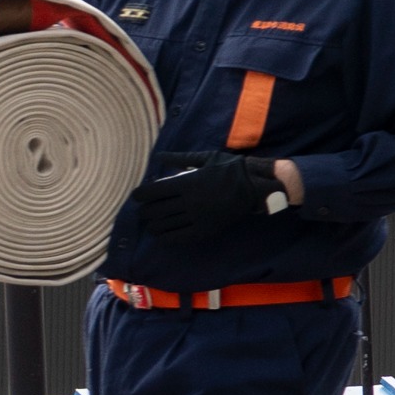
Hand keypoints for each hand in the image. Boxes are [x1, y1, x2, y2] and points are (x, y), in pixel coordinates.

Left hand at [129, 156, 291, 236]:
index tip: (138, 196)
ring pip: (164, 225)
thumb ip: (180, 158)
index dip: (139, 195)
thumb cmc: (230, 168)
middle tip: (145, 210)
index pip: (151, 192)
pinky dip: (166, 237)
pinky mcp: (205, 229)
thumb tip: (157, 156)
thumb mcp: (205, 157)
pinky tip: (161, 235)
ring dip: (153, 225)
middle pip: (154, 210)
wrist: (255, 186)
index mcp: (186, 182)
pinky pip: (179, 236)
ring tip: (152, 223)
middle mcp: (189, 201)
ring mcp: (197, 216)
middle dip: (145, 211)